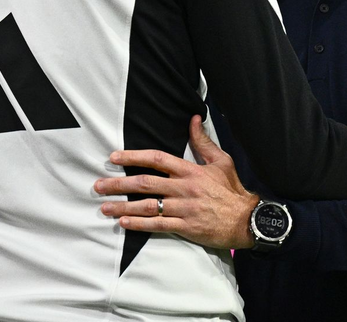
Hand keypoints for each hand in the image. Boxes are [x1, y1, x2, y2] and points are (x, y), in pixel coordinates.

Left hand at [95, 115, 258, 249]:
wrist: (247, 219)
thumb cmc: (233, 190)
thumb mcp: (221, 160)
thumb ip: (202, 141)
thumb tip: (193, 119)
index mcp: (190, 170)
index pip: (157, 159)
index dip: (133, 156)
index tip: (114, 156)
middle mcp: (184, 188)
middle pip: (145, 183)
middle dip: (119, 184)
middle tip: (99, 185)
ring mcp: (184, 209)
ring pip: (147, 206)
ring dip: (123, 207)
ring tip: (105, 207)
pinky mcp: (186, 227)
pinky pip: (158, 225)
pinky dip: (139, 224)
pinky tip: (124, 224)